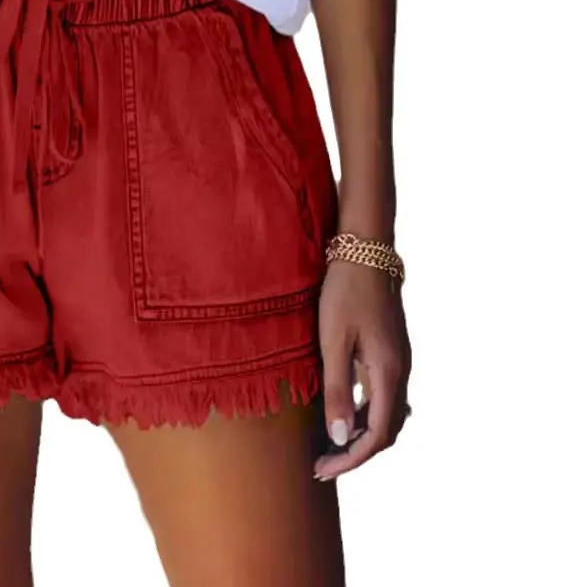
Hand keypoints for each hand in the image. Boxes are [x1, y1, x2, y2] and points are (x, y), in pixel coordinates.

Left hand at [314, 258, 411, 479]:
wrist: (365, 252)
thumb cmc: (344, 292)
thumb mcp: (333, 341)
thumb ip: (336, 389)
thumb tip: (339, 438)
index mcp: (388, 373)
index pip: (376, 435)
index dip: (351, 458)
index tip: (322, 470)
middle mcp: (400, 372)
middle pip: (386, 431)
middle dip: (355, 453)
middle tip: (321, 466)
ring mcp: (398, 362)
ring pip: (387, 415)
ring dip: (361, 436)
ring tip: (328, 447)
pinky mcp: (390, 352)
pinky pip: (383, 396)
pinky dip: (366, 415)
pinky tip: (344, 415)